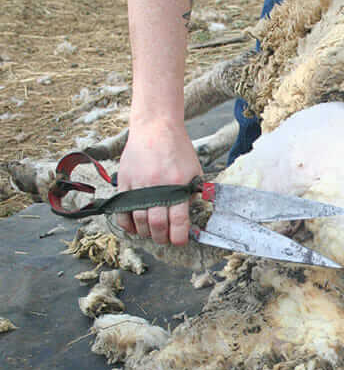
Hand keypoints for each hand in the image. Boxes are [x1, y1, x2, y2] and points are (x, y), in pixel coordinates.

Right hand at [115, 121, 201, 245]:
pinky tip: (134, 227)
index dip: (179, 236)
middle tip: (166, 239)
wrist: (156, 128)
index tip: (180, 241)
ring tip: (152, 233)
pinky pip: (122, 210)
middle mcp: (157, 187)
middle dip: (163, 238)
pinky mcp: (124, 181)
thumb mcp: (194, 171)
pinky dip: (127, 224)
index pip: (178, 220)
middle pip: (157, 225)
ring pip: (139, 220)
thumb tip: (190, 216)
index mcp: (177, 185)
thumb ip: (193, 194)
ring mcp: (138, 185)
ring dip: (146, 232)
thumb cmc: (178, 150)